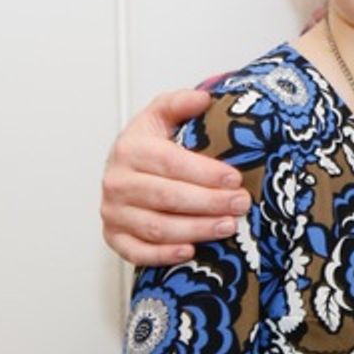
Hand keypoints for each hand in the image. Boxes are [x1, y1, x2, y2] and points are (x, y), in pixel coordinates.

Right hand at [101, 91, 250, 265]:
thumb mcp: (162, 115)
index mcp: (130, 149)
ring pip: (157, 227)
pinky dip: (164, 254)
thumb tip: (202, 98)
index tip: (235, 179)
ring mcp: (113, 212)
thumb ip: (180, 103)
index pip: (170, 162)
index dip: (205, 172)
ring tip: (228, 225)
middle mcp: (117, 181)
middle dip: (209, 202)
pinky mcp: (114, 237)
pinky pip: (137, 252)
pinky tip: (190, 250)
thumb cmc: (148, 145)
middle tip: (240, 204)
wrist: (123, 170)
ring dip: (196, 229)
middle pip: (167, 197)